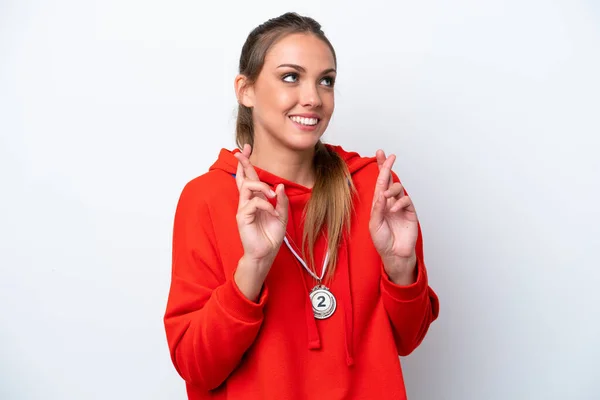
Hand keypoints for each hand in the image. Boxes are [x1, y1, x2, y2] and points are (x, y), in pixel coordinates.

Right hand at [234, 144, 288, 298]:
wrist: (266, 253)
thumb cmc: (271, 236)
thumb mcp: (281, 216)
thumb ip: (281, 201)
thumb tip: (279, 186)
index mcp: (256, 200)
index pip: (250, 179)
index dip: (247, 164)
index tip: (246, 150)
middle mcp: (248, 202)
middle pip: (243, 178)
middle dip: (243, 163)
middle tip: (241, 151)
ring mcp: (243, 209)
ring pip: (248, 187)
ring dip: (262, 187)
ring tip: (272, 195)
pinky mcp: (242, 217)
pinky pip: (253, 203)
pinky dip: (265, 204)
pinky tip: (271, 211)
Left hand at [369, 150, 418, 282]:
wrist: (394, 254)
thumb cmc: (382, 241)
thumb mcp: (374, 224)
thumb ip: (377, 208)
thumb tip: (381, 193)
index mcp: (378, 203)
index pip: (379, 182)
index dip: (380, 168)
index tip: (380, 154)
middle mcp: (389, 202)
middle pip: (389, 179)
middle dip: (388, 167)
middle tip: (389, 157)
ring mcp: (400, 206)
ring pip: (398, 188)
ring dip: (392, 189)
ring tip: (386, 198)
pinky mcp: (409, 212)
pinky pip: (406, 200)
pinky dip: (399, 203)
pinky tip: (394, 210)